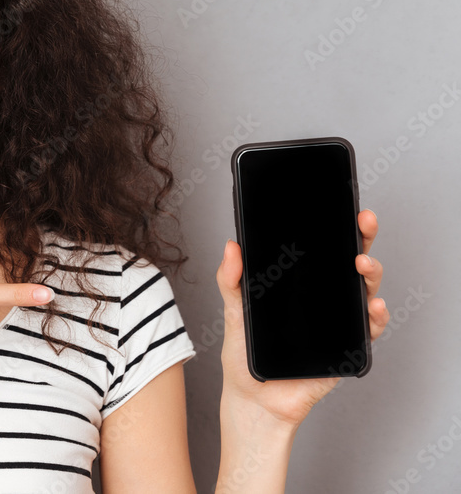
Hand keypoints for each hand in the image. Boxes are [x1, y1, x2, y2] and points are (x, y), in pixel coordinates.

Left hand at [215, 209, 389, 426]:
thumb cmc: (245, 356)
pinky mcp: (346, 348)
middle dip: (362, 239)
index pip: (322, 250)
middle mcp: (323, 299)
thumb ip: (231, 280)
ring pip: (365, 291)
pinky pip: (369, 329)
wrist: (253, 399)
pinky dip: (375, 316)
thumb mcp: (234, 311)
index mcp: (299, 286)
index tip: (343, 207)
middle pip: (350, 262)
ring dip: (370, 274)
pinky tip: (372, 306)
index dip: (336, 228)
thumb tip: (231, 246)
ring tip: (360, 264)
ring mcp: (338, 322)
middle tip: (362, 223)